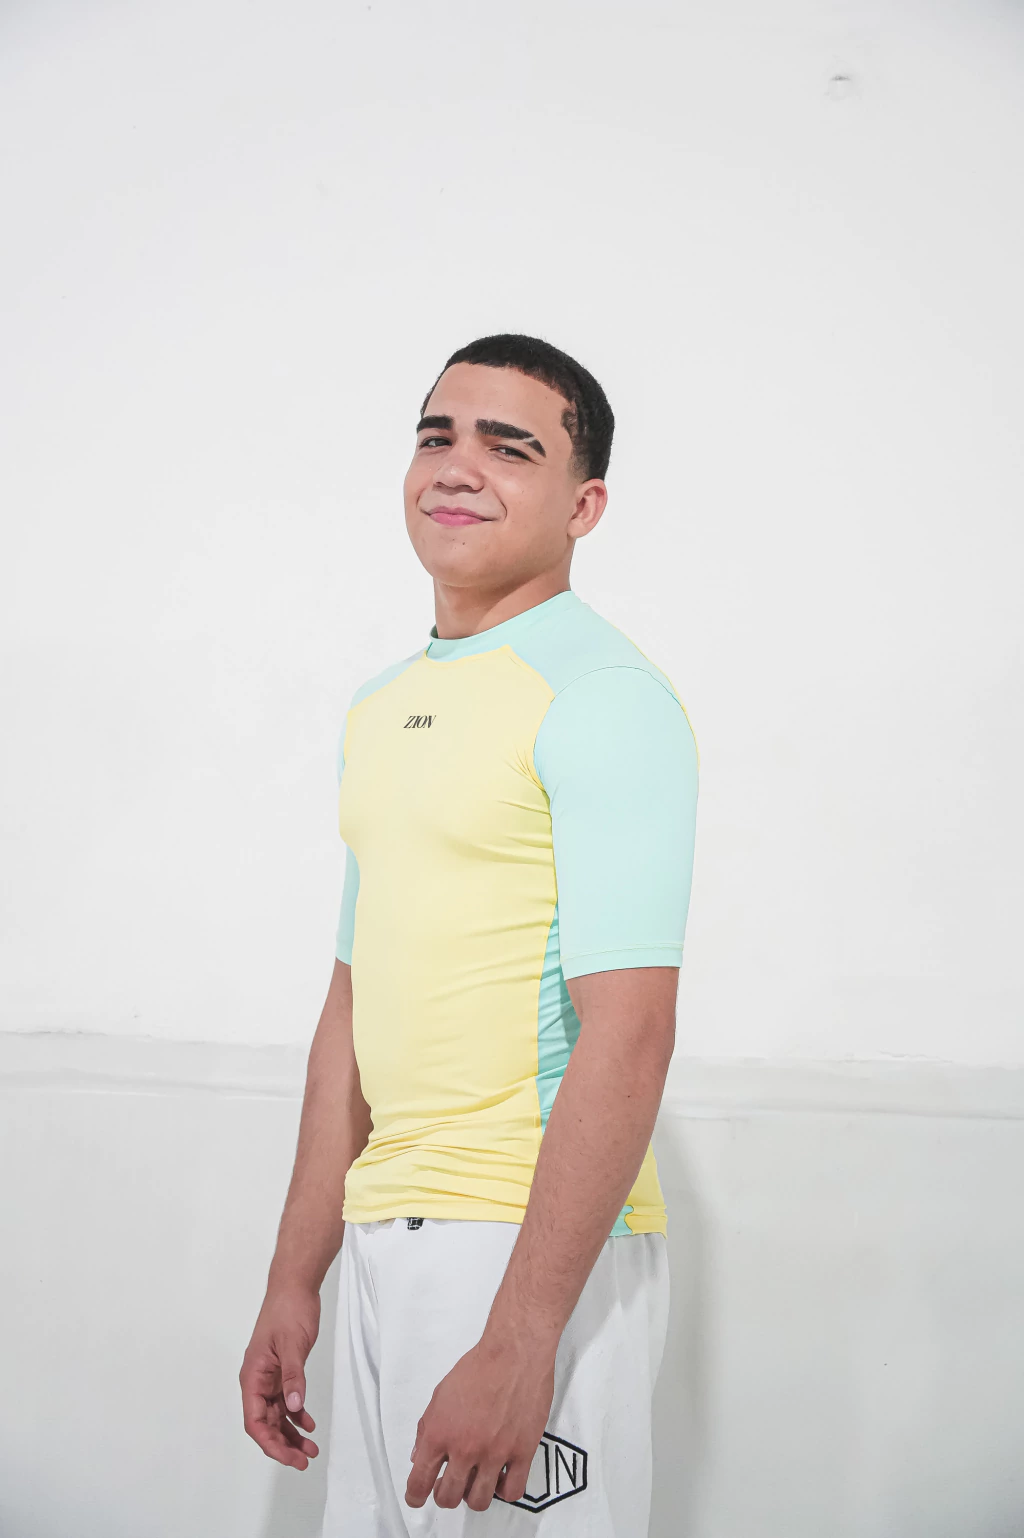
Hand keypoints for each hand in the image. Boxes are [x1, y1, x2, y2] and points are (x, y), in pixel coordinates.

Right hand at [240, 1285, 320, 1469]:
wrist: (295, 1286)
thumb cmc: (289, 1310)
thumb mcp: (292, 1344)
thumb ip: (293, 1377)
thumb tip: (294, 1408)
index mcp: (252, 1376)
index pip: (255, 1421)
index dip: (270, 1443)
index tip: (289, 1457)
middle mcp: (257, 1380)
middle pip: (265, 1423)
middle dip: (282, 1444)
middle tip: (305, 1459)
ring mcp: (269, 1376)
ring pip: (276, 1415)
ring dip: (291, 1433)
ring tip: (311, 1449)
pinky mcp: (282, 1371)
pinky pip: (286, 1401)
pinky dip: (296, 1414)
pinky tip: (309, 1424)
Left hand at [405, 1332, 555, 1511]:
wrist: (514, 1352)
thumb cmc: (478, 1367)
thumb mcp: (440, 1394)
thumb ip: (427, 1428)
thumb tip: (420, 1456)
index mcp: (439, 1433)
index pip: (419, 1482)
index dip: (415, 1496)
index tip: (417, 1497)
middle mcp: (465, 1448)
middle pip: (448, 1497)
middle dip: (445, 1494)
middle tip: (450, 1482)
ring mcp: (494, 1453)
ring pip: (479, 1501)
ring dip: (473, 1494)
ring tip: (476, 1479)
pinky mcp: (522, 1452)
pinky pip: (512, 1492)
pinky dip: (503, 1490)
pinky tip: (501, 1476)